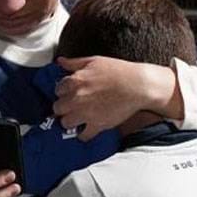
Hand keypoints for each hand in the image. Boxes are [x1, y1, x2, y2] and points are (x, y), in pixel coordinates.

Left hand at [53, 56, 180, 135]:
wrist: (139, 86)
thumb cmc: (119, 72)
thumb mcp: (95, 61)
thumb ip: (75, 63)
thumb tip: (60, 62)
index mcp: (75, 80)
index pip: (57, 90)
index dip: (64, 91)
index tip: (70, 93)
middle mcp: (77, 98)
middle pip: (58, 108)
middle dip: (64, 107)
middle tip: (73, 106)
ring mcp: (86, 113)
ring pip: (65, 123)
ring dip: (71, 121)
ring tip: (78, 118)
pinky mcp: (97, 125)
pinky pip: (83, 136)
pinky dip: (84, 134)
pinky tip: (87, 129)